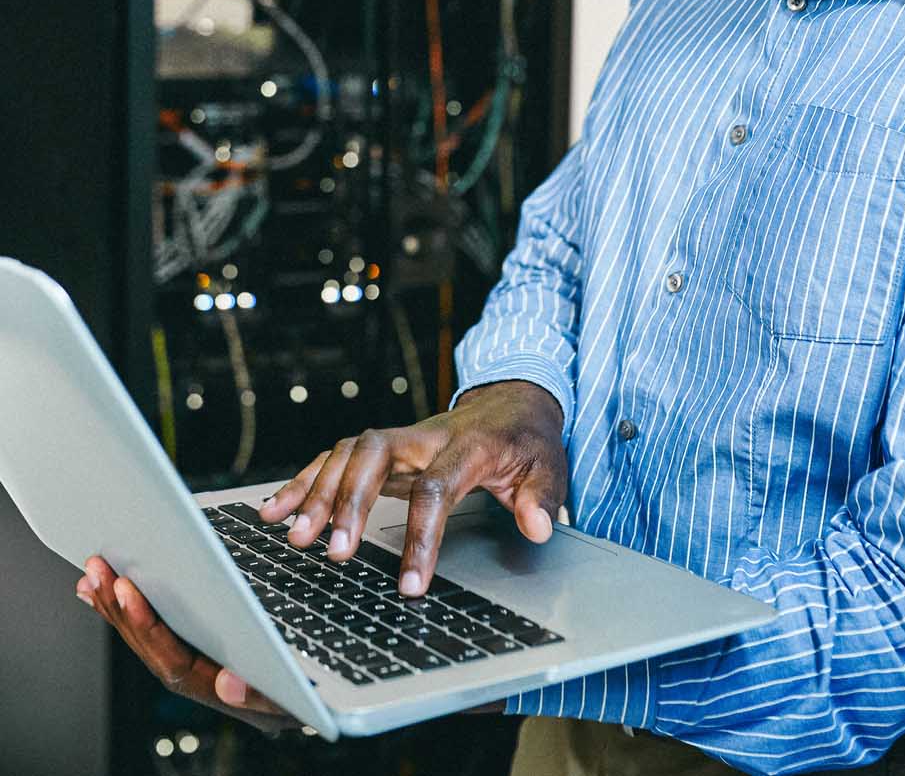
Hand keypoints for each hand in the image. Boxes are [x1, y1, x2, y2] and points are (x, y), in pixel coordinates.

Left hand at [76, 557, 296, 734]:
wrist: (313, 696)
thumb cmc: (307, 692)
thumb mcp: (297, 697)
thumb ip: (263, 698)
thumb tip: (227, 683)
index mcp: (222, 691)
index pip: (173, 662)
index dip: (147, 625)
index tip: (126, 589)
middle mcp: (205, 684)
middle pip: (153, 650)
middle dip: (121, 610)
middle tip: (97, 572)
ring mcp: (200, 670)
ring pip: (150, 641)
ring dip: (118, 608)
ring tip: (94, 576)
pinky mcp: (202, 651)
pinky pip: (160, 635)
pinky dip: (133, 613)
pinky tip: (112, 594)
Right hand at [260, 380, 566, 596]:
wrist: (513, 399)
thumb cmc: (527, 440)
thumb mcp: (549, 465)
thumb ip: (542, 497)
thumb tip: (537, 526)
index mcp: (468, 444)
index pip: (438, 485)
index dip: (422, 534)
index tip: (411, 584)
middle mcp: (425, 436)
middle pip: (375, 454)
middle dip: (350, 501)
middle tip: (334, 553)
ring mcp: (400, 438)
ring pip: (348, 452)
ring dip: (318, 491)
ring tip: (292, 536)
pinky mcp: (382, 447)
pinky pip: (335, 457)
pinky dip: (303, 481)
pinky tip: (275, 509)